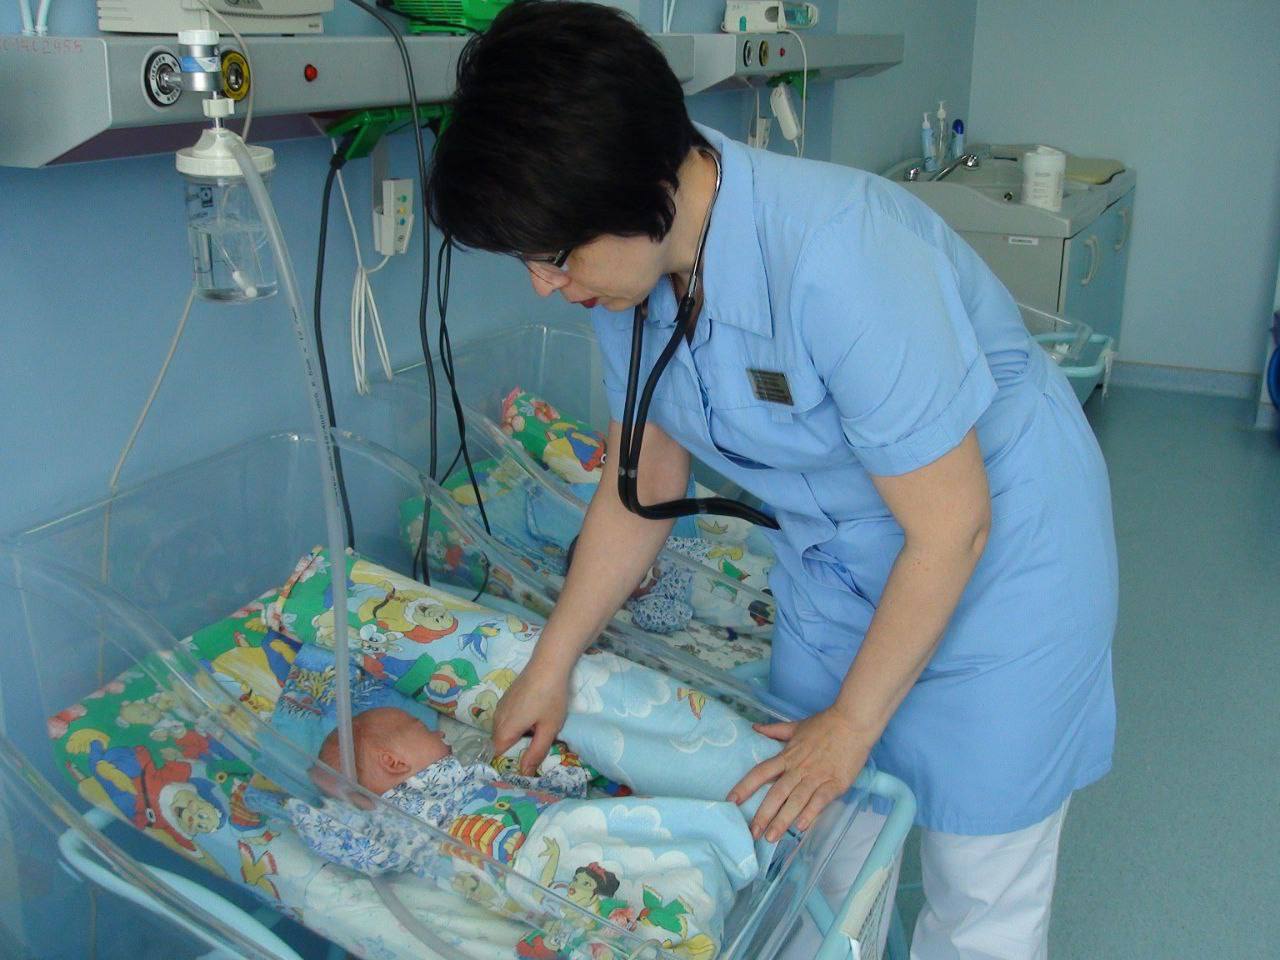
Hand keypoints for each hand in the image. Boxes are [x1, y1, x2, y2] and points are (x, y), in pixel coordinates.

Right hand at [491, 659, 569, 775]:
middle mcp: (497, 718)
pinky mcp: (506, 698)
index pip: (496, 754)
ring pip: (503, 730)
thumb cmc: (550, 698)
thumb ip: (536, 752)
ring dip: (516, 736)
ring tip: (537, 733)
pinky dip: (516, 724)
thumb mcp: (548, 729)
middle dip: (514, 749)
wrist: (548, 665)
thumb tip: (524, 774)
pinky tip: (534, 717)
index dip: (507, 762)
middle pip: (499, 742)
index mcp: (504, 729)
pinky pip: (506, 718)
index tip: (522, 766)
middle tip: (534, 750)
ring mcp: (500, 706)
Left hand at [727, 708, 870, 842]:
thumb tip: (755, 728)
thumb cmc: (825, 724)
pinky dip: (810, 813)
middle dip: (763, 814)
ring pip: (796, 800)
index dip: (745, 786)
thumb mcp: (796, 726)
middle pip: (776, 793)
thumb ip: (775, 730)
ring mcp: (816, 776)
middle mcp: (798, 768)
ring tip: (771, 838)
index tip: (731, 801)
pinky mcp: (835, 783)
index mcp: (787, 756)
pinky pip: (820, 800)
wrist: (853, 722)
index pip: (761, 772)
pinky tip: (801, 826)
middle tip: (751, 833)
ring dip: (782, 820)